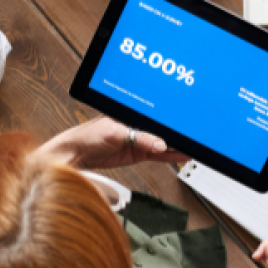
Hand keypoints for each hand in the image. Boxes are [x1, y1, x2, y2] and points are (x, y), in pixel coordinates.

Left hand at [36, 117, 187, 169]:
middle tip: (193, 137)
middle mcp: (136, 124)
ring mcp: (137, 139)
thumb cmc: (86, 135)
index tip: (183, 124)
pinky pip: (157, 155)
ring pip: (162, 142)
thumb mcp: (114, 132)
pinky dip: (169, 156)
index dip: (170, 119)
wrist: (74, 154)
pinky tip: (180, 156)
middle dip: (176, 132)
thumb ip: (138, 138)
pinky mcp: (136, 153)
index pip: (156, 115)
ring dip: (176, 146)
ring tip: (192, 148)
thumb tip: (159, 144)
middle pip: (162, 128)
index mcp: (131, 112)